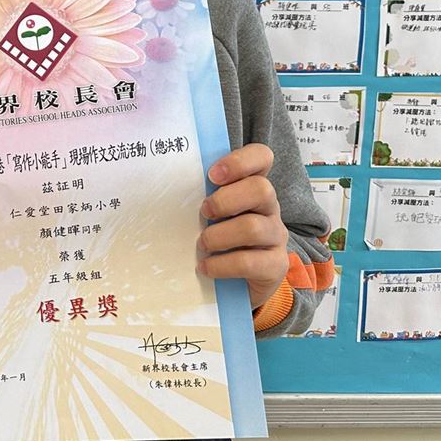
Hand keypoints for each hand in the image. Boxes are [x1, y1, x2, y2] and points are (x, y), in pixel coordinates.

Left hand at [197, 143, 289, 310]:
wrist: (239, 283)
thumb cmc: (219, 238)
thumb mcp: (212, 213)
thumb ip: (202, 195)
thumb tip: (165, 183)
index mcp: (253, 186)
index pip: (262, 157)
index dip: (240, 161)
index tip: (212, 175)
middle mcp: (270, 207)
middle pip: (261, 189)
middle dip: (225, 200)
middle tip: (203, 212)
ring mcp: (276, 236)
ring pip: (253, 227)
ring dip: (219, 236)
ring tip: (202, 244)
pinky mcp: (275, 265)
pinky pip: (249, 262)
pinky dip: (222, 264)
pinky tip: (205, 267)